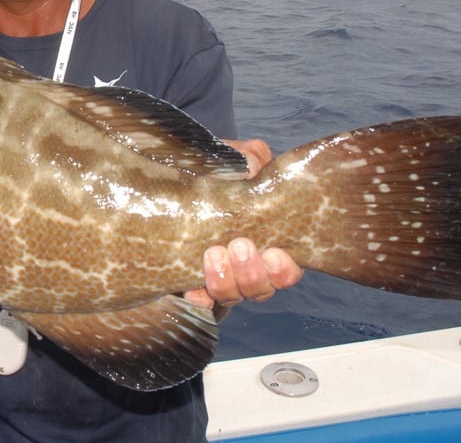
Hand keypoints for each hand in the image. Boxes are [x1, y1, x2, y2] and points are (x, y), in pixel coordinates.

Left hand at [183, 138, 302, 315]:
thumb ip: (249, 157)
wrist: (174, 178)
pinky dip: (198, 298)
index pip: (286, 268)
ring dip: (226, 281)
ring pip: (231, 297)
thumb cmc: (213, 172)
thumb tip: (253, 165)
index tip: (274, 253)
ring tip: (213, 254)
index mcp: (265, 239)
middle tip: (240, 246)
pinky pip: (197, 302)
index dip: (284, 269)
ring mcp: (218, 276)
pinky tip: (193, 290)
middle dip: (253, 273)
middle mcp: (245, 265)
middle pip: (261, 289)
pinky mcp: (188, 281)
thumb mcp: (232, 159)